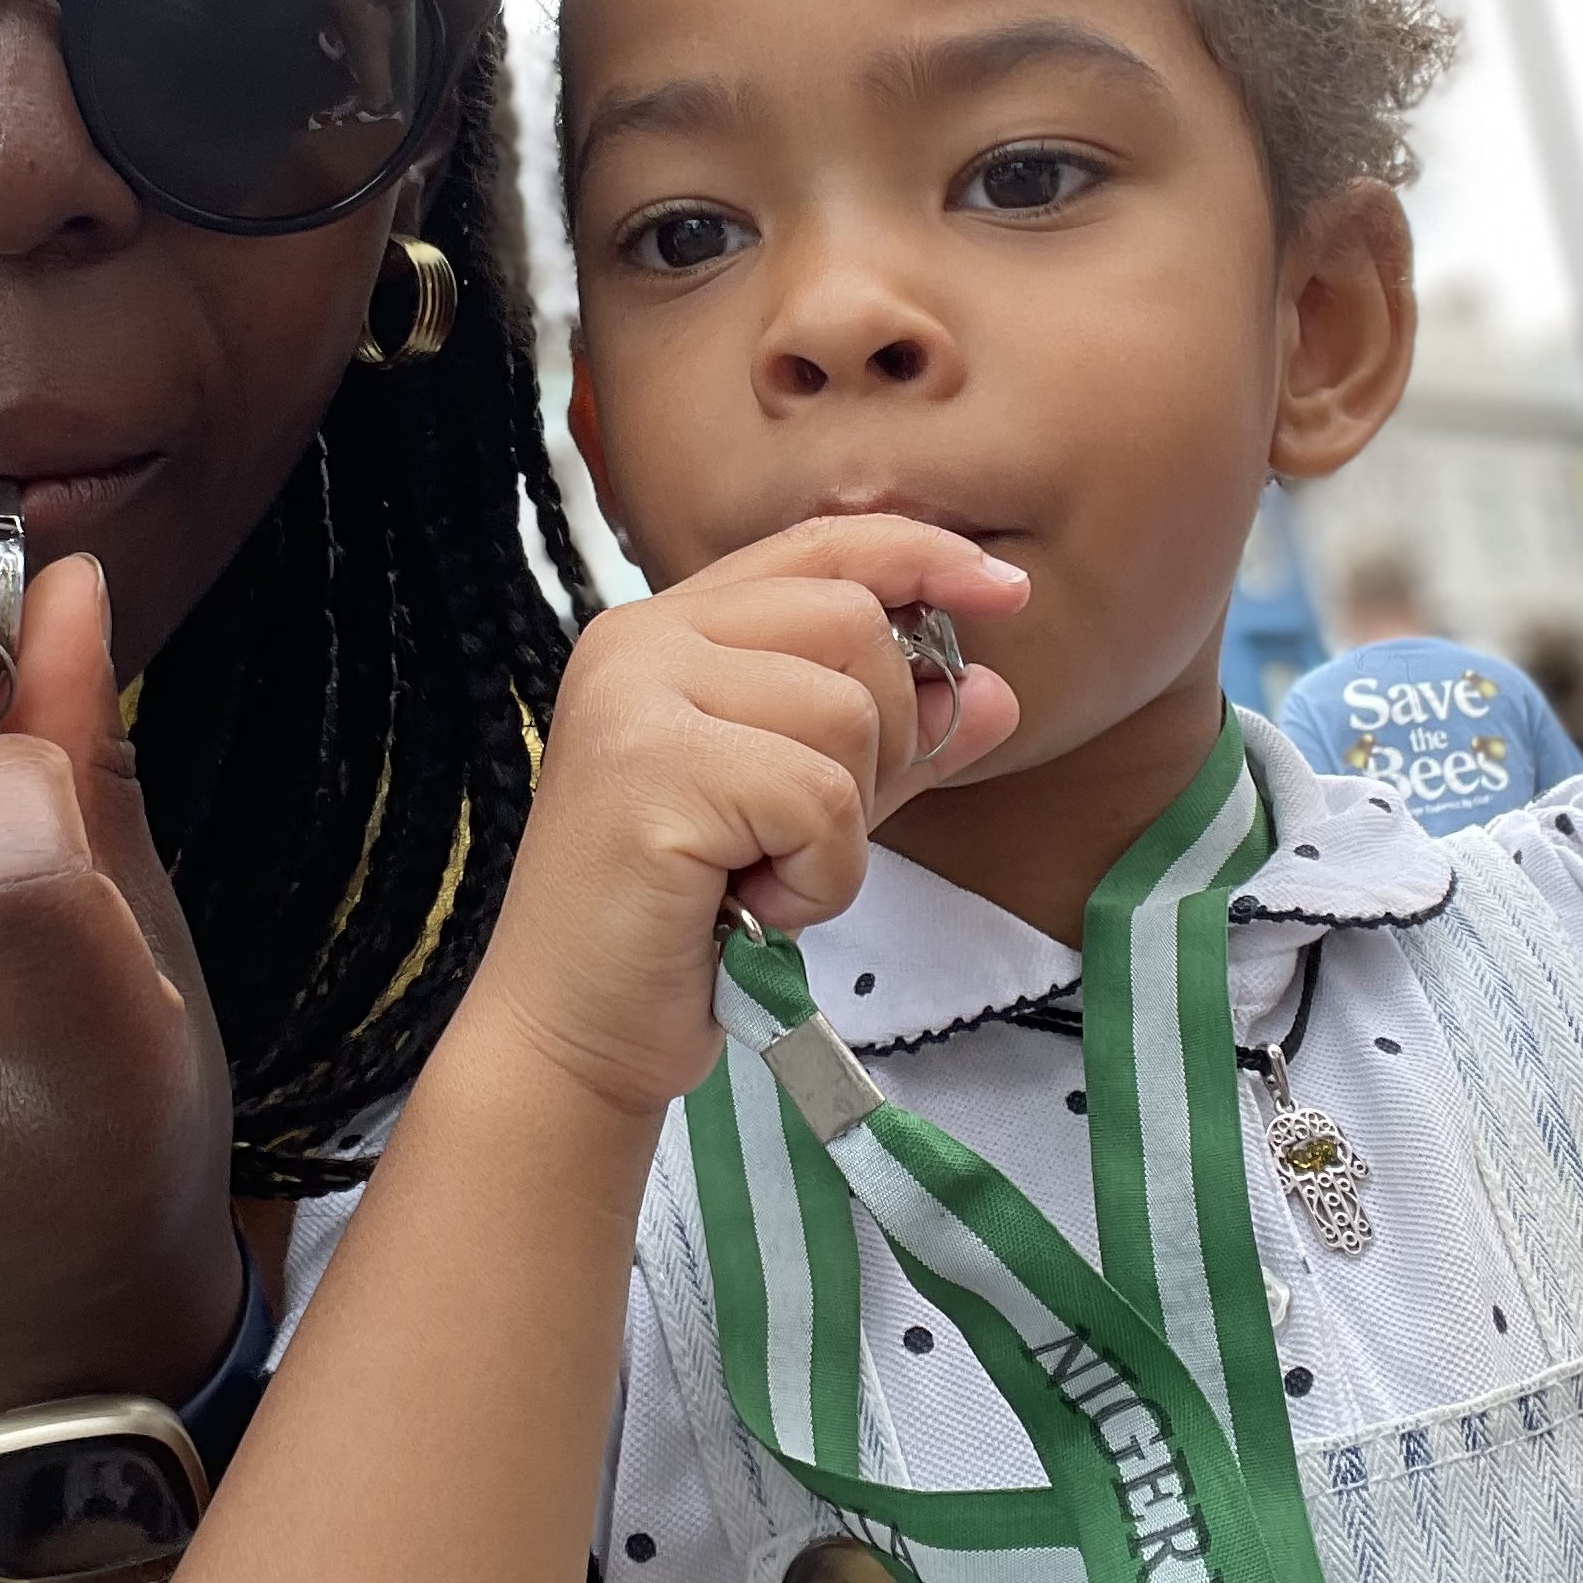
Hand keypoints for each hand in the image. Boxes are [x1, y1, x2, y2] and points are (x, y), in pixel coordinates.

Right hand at [470, 515, 1027, 1119]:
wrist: (575, 1037)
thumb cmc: (678, 929)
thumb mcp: (804, 818)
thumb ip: (888, 748)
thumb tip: (995, 692)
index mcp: (668, 630)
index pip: (821, 546)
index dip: (923, 556)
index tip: (1007, 590)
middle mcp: (641, 640)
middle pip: (854, 624)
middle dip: (880, 741)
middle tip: (805, 835)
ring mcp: (636, 696)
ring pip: (847, 714)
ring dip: (840, 830)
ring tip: (759, 878)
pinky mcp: (651, 770)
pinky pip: (820, 799)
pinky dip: (817, 876)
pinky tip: (749, 907)